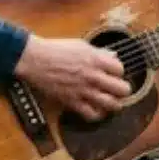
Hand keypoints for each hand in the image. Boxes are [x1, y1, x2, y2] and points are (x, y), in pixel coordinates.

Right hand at [15, 36, 132, 120]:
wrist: (35, 60)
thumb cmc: (56, 49)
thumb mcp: (81, 45)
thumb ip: (99, 52)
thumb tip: (113, 55)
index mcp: (96, 59)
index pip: (121, 69)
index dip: (119, 72)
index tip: (114, 73)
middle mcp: (93, 76)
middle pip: (122, 89)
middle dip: (123, 90)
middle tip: (119, 90)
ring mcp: (83, 90)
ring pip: (111, 104)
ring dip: (114, 104)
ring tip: (112, 102)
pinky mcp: (72, 101)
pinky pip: (91, 114)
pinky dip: (97, 114)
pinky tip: (97, 110)